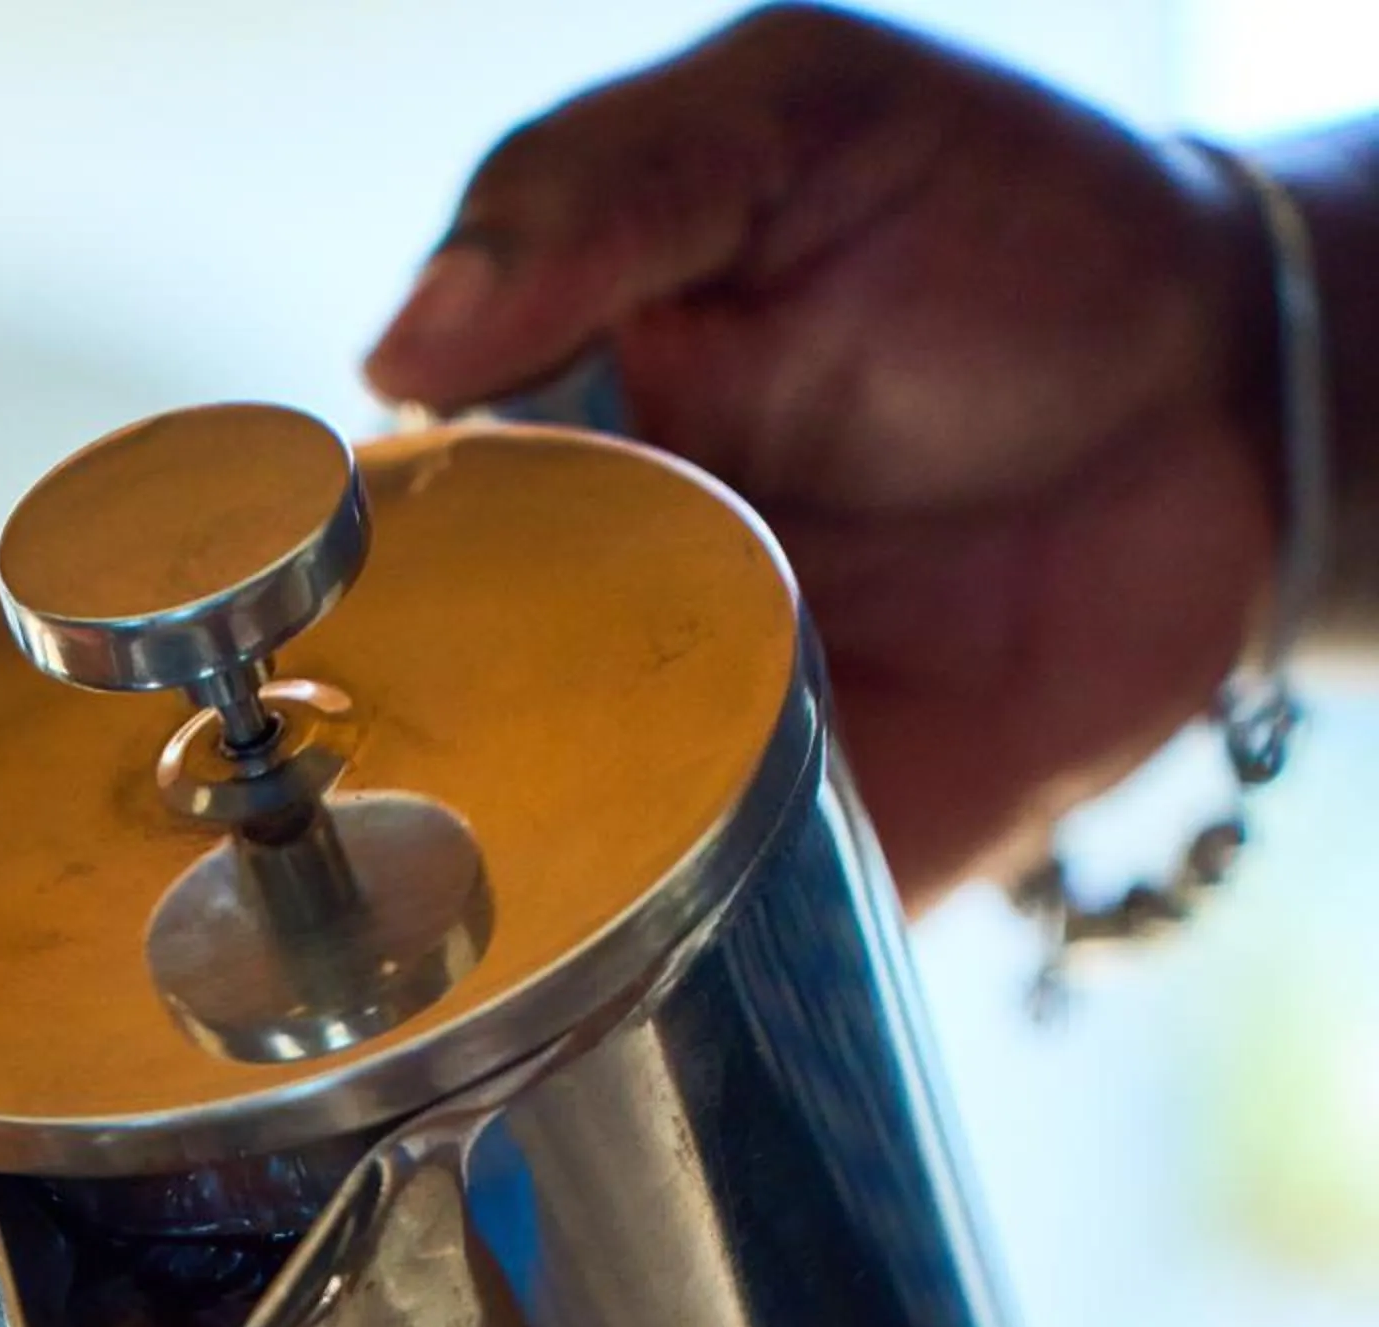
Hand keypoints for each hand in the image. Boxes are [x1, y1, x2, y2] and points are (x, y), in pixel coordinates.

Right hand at [364, 4, 1281, 911]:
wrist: (1224, 414)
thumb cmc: (1003, 236)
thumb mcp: (791, 123)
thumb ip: (598, 192)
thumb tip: (404, 345)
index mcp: (539, 446)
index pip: (382, 546)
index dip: (330, 600)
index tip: (302, 640)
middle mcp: (581, 622)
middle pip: (436, 735)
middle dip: (403, 778)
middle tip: (399, 787)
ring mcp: (681, 763)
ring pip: (536, 870)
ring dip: (503, 902)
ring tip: (485, 908)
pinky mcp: (789, 872)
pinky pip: (688, 964)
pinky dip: (649, 991)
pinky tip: (603, 1003)